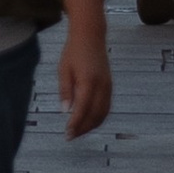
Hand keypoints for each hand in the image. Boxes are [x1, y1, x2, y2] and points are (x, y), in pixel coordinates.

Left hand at [57, 0, 112, 138]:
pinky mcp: (110, 86)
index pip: (82, 109)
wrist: (91, 36)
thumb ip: (65, 90)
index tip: (67, 133)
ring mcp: (108, 86)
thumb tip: (65, 111)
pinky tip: (88, 122)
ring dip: (91, 126)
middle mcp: (101, 86)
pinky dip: (99, 118)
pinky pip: (106, 107)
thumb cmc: (74, 51)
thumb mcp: (64, 69)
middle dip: (83, 128)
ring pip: (103, 113)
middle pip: (94, 115)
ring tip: (78, 132)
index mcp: (88, 81)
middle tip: (70, 136)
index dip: (75, 124)